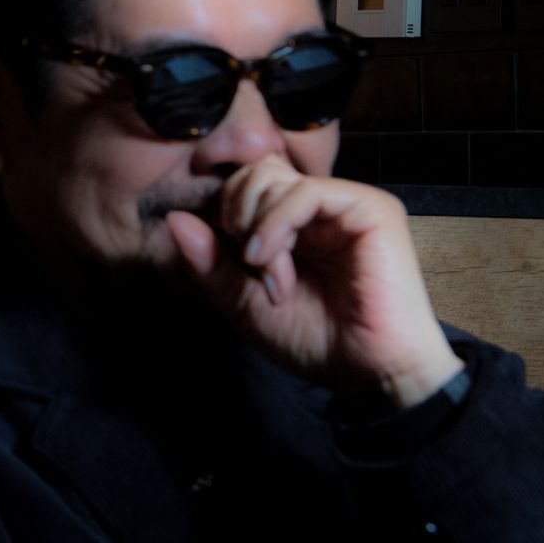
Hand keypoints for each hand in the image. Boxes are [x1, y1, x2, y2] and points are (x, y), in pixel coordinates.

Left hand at [164, 157, 461, 410]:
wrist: (370, 371)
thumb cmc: (313, 338)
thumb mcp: (242, 300)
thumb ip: (208, 261)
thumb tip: (174, 219)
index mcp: (293, 222)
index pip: (244, 184)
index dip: (224, 213)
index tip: (230, 258)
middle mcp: (320, 206)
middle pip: (253, 171)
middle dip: (237, 216)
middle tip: (249, 264)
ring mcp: (345, 203)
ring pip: (271, 177)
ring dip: (257, 228)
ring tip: (269, 274)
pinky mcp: (370, 208)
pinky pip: (303, 191)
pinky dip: (274, 223)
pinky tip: (269, 258)